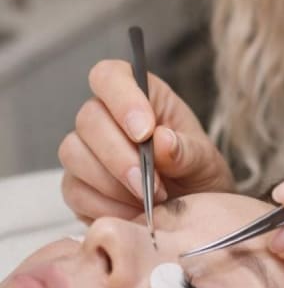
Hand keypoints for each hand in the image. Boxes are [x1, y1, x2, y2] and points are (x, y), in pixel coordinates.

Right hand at [59, 59, 234, 222]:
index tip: (145, 132)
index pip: (111, 75)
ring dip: (112, 182)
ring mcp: (87, 150)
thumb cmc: (197, 173)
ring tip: (148, 198)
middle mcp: (107, 116)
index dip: (122, 99)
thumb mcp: (205, 161)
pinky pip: (75, 190)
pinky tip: (132, 211)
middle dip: (120, 155)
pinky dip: (104, 205)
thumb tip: (162, 140)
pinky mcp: (77, 184)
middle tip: (150, 183)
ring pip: (74, 153)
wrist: (191, 211)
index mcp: (143, 95)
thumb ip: (186, 150)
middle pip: (89, 118)